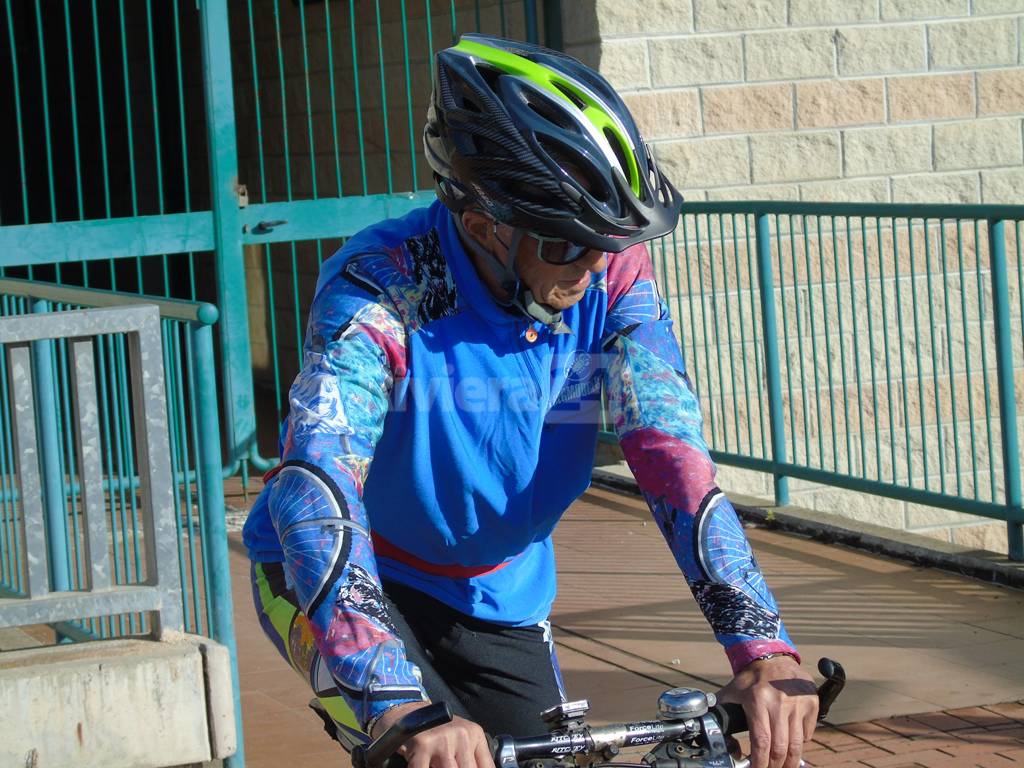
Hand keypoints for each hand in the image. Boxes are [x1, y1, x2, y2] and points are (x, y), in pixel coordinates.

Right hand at [371, 701, 494, 767]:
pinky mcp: (423, 744)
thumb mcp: (459, 738)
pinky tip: (424, 767)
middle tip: (447, 767)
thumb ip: (470, 756)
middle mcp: (462, 735)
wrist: (405, 710)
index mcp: (474, 734)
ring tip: (436, 766)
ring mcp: (443, 739)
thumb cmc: (434, 730)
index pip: (486, 767)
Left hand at [716, 656, 817, 767]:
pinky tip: (791, 742)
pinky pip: (807, 733)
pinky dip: (799, 743)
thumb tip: (709, 728)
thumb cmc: (751, 679)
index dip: (759, 762)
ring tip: (782, 766)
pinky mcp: (812, 702)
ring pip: (796, 744)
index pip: (761, 741)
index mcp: (757, 700)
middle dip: (775, 766)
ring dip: (789, 761)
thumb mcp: (733, 691)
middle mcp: (779, 702)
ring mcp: (798, 702)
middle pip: (780, 747)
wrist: (774, 658)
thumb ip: (721, 709)